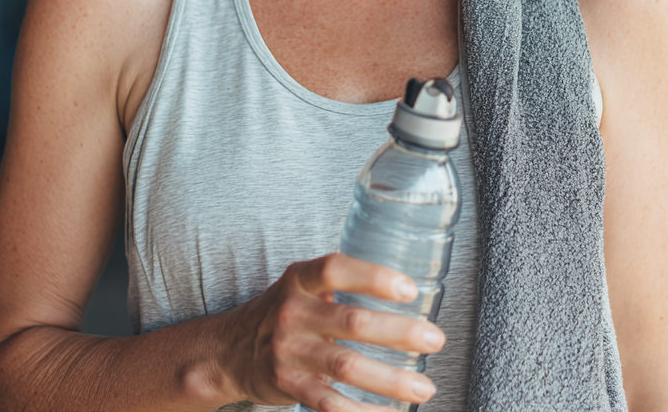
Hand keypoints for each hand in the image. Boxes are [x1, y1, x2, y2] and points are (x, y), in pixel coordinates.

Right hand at [220, 252, 444, 410]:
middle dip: (399, 332)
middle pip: (351, 322)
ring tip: (424, 386)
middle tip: (434, 338)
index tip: (410, 289)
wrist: (232, 349)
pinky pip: (331, 404)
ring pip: (347, 367)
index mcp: (300, 279)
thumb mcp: (302, 285)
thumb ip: (340, 283)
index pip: (336, 269)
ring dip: (390, 379)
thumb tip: (405, 290)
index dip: (373, 277)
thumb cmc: (285, 312)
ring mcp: (289, 351)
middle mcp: (293, 312)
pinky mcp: (288, 385)